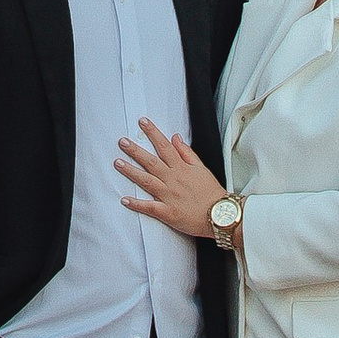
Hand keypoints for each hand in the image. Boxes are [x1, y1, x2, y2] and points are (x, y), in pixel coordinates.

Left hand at [115, 117, 225, 242]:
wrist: (220, 215)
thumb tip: (175, 138)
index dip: (152, 133)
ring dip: (131, 172)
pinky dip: (137, 204)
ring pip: (146, 181)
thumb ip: (187, 153)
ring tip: (117, 163)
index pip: (164, 146)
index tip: (142, 122)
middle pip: (151, 161)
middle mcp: (173, 180)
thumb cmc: (212, 193)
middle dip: (135, 150)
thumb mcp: (202, 168)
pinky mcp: (167, 213)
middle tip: (122, 142)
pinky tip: (124, 199)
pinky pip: (149, 207)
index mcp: (181, 168)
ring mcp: (169, 196)